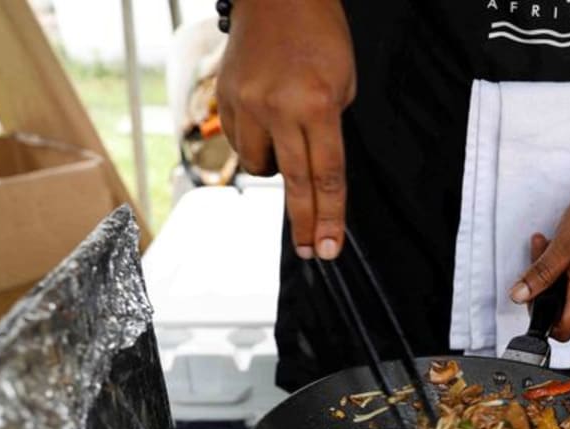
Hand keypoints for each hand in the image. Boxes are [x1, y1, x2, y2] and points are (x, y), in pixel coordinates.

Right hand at [216, 0, 355, 259]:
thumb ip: (330, 128)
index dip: (329, 217)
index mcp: (318, 105)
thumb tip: (316, 171)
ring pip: (260, 166)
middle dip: (304, 223)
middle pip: (295, 183)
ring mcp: (248, 105)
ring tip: (288, 137)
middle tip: (311, 252)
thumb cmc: (320, 34)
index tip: (329, 248)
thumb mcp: (344, 82)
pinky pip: (240, 141)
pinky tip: (267, 117)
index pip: (328, 176)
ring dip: (276, 166)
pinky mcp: (226, 99)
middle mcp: (280, 108)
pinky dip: (256, 141)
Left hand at [510, 155, 569, 340]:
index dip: (542, 321)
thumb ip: (540, 275)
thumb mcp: (562, 245)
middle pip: (561, 308)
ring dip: (551, 271)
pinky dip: (563, 265)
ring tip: (546, 243)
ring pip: (567, 290)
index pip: (563, 330)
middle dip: (542, 286)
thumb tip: (520, 296)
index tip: (529, 298)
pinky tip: (560, 244)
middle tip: (536, 256)